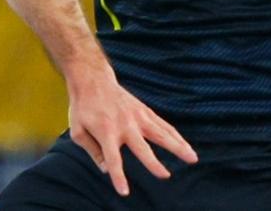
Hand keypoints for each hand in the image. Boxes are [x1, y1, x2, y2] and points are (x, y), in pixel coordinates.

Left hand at [66, 68, 197, 196]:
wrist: (92, 79)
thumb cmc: (82, 108)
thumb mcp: (77, 131)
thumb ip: (92, 151)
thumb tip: (106, 170)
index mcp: (106, 132)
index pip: (113, 158)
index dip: (118, 176)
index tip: (124, 191)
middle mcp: (124, 125)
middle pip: (142, 147)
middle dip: (153, 163)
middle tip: (165, 176)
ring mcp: (137, 116)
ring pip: (161, 134)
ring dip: (177, 146)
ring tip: (193, 158)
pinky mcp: (144, 110)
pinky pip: (163, 125)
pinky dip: (175, 135)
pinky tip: (186, 145)